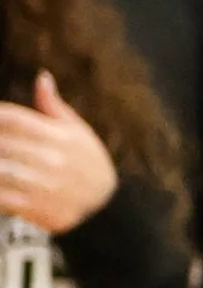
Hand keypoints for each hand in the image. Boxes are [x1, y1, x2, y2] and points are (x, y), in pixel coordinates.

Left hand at [0, 71, 116, 233]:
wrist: (108, 210)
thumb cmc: (88, 164)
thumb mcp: (78, 132)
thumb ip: (54, 106)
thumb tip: (42, 77)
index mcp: (59, 137)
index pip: (14, 118)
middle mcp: (52, 160)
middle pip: (3, 143)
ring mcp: (45, 185)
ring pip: (2, 170)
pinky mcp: (39, 208)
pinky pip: (5, 197)